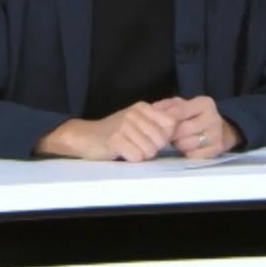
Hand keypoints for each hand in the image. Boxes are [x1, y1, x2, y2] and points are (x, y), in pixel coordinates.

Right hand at [36, 102, 177, 161]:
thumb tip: (179, 129)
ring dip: (141, 155)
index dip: (165, 136)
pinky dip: (131, 159)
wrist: (86, 137)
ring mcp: (124, 125)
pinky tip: (122, 153)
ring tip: (129, 148)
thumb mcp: (137, 122)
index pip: (171, 124)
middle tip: (137, 145)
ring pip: (150, 151)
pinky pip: (137, 156)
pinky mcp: (115, 140)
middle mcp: (135, 113)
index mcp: (143, 107)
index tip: (153, 139)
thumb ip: (157, 123)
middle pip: (161, 140)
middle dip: (152, 148)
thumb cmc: (116, 133)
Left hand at [153, 96, 240, 159]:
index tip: (156, 123)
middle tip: (166, 135)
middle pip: (182, 130)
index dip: (165, 118)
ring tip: (177, 140)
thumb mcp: (181, 105)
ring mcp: (216, 135)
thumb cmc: (194, 117)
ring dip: (178, 144)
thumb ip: (165, 106)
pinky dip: (187, 152)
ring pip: (186, 144)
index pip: (179, 110)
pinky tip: (187, 147)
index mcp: (205, 104)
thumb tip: (151, 111)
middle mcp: (213, 118)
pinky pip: (193, 155)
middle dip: (171, 134)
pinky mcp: (216, 150)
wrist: (219, 130)